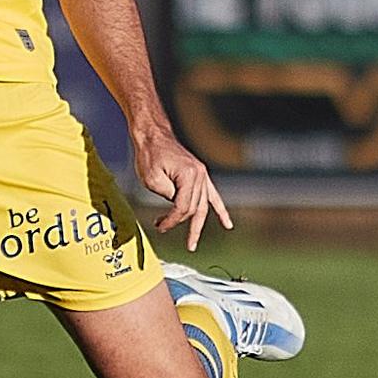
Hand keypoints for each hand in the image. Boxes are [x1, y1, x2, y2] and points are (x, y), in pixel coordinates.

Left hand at [134, 124, 231, 251]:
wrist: (153, 135)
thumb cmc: (150, 154)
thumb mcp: (152, 179)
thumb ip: (167, 196)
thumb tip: (176, 207)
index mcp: (189, 175)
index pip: (183, 207)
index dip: (172, 220)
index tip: (160, 226)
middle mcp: (200, 175)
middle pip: (195, 208)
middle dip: (182, 224)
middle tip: (171, 236)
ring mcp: (202, 175)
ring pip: (203, 206)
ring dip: (196, 224)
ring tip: (192, 242)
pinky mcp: (200, 175)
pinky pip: (213, 196)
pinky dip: (220, 211)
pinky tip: (227, 224)